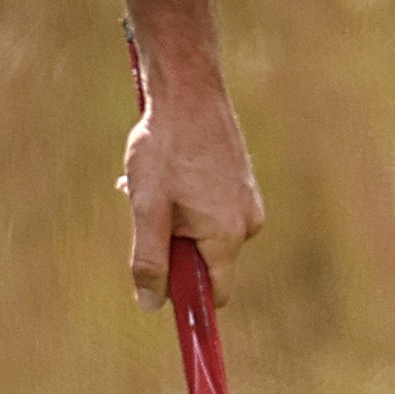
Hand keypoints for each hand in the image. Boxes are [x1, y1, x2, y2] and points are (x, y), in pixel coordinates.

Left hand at [118, 55, 263, 309]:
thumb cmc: (166, 147)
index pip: (216, 294)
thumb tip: (151, 305)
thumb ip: (149, 261)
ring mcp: (247, 199)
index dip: (186, 297)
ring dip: (174, 218)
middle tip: (147, 210)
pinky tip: (167, 171)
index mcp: (228, 235)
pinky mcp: (241, 180)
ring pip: (203, 230)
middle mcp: (247, 222)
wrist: (188, 88)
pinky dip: (185, 199)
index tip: (158, 284)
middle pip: (205, 260)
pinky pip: (211, 207)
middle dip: (172, 245)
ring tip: (153, 184)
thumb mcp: (148, 209)